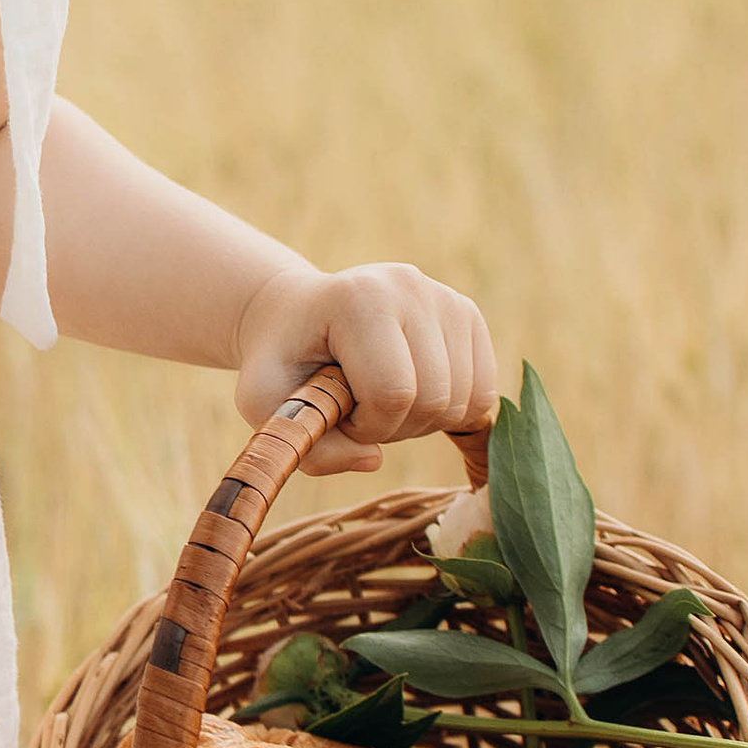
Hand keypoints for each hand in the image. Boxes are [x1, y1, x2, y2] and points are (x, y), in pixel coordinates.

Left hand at [232, 258, 497, 477]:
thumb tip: (373, 460)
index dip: (367, 426)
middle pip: (434, 399)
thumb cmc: (281, 360)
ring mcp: (445, 298)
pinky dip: (450, 413)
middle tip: (357, 409)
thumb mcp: (264, 403)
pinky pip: (483, 395)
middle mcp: (410, 288)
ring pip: (464, 402)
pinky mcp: (468, 315)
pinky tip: (412, 396)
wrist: (299, 315)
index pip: (393, 392)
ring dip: (421, 422)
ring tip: (381, 399)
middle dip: (394, 426)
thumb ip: (309, 445)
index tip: (338, 413)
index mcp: (358, 299)